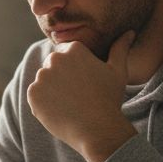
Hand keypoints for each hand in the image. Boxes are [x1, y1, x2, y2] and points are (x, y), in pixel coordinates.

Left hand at [27, 30, 137, 161]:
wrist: (97, 130)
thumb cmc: (110, 99)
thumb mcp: (118, 71)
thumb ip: (120, 48)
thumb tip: (130, 32)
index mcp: (74, 49)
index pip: (67, 52)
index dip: (75, 68)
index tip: (84, 82)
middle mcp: (55, 59)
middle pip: (53, 64)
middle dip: (61, 76)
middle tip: (77, 94)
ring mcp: (42, 77)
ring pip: (44, 80)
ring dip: (52, 89)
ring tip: (70, 103)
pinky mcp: (32, 95)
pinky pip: (35, 95)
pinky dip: (44, 102)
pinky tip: (60, 110)